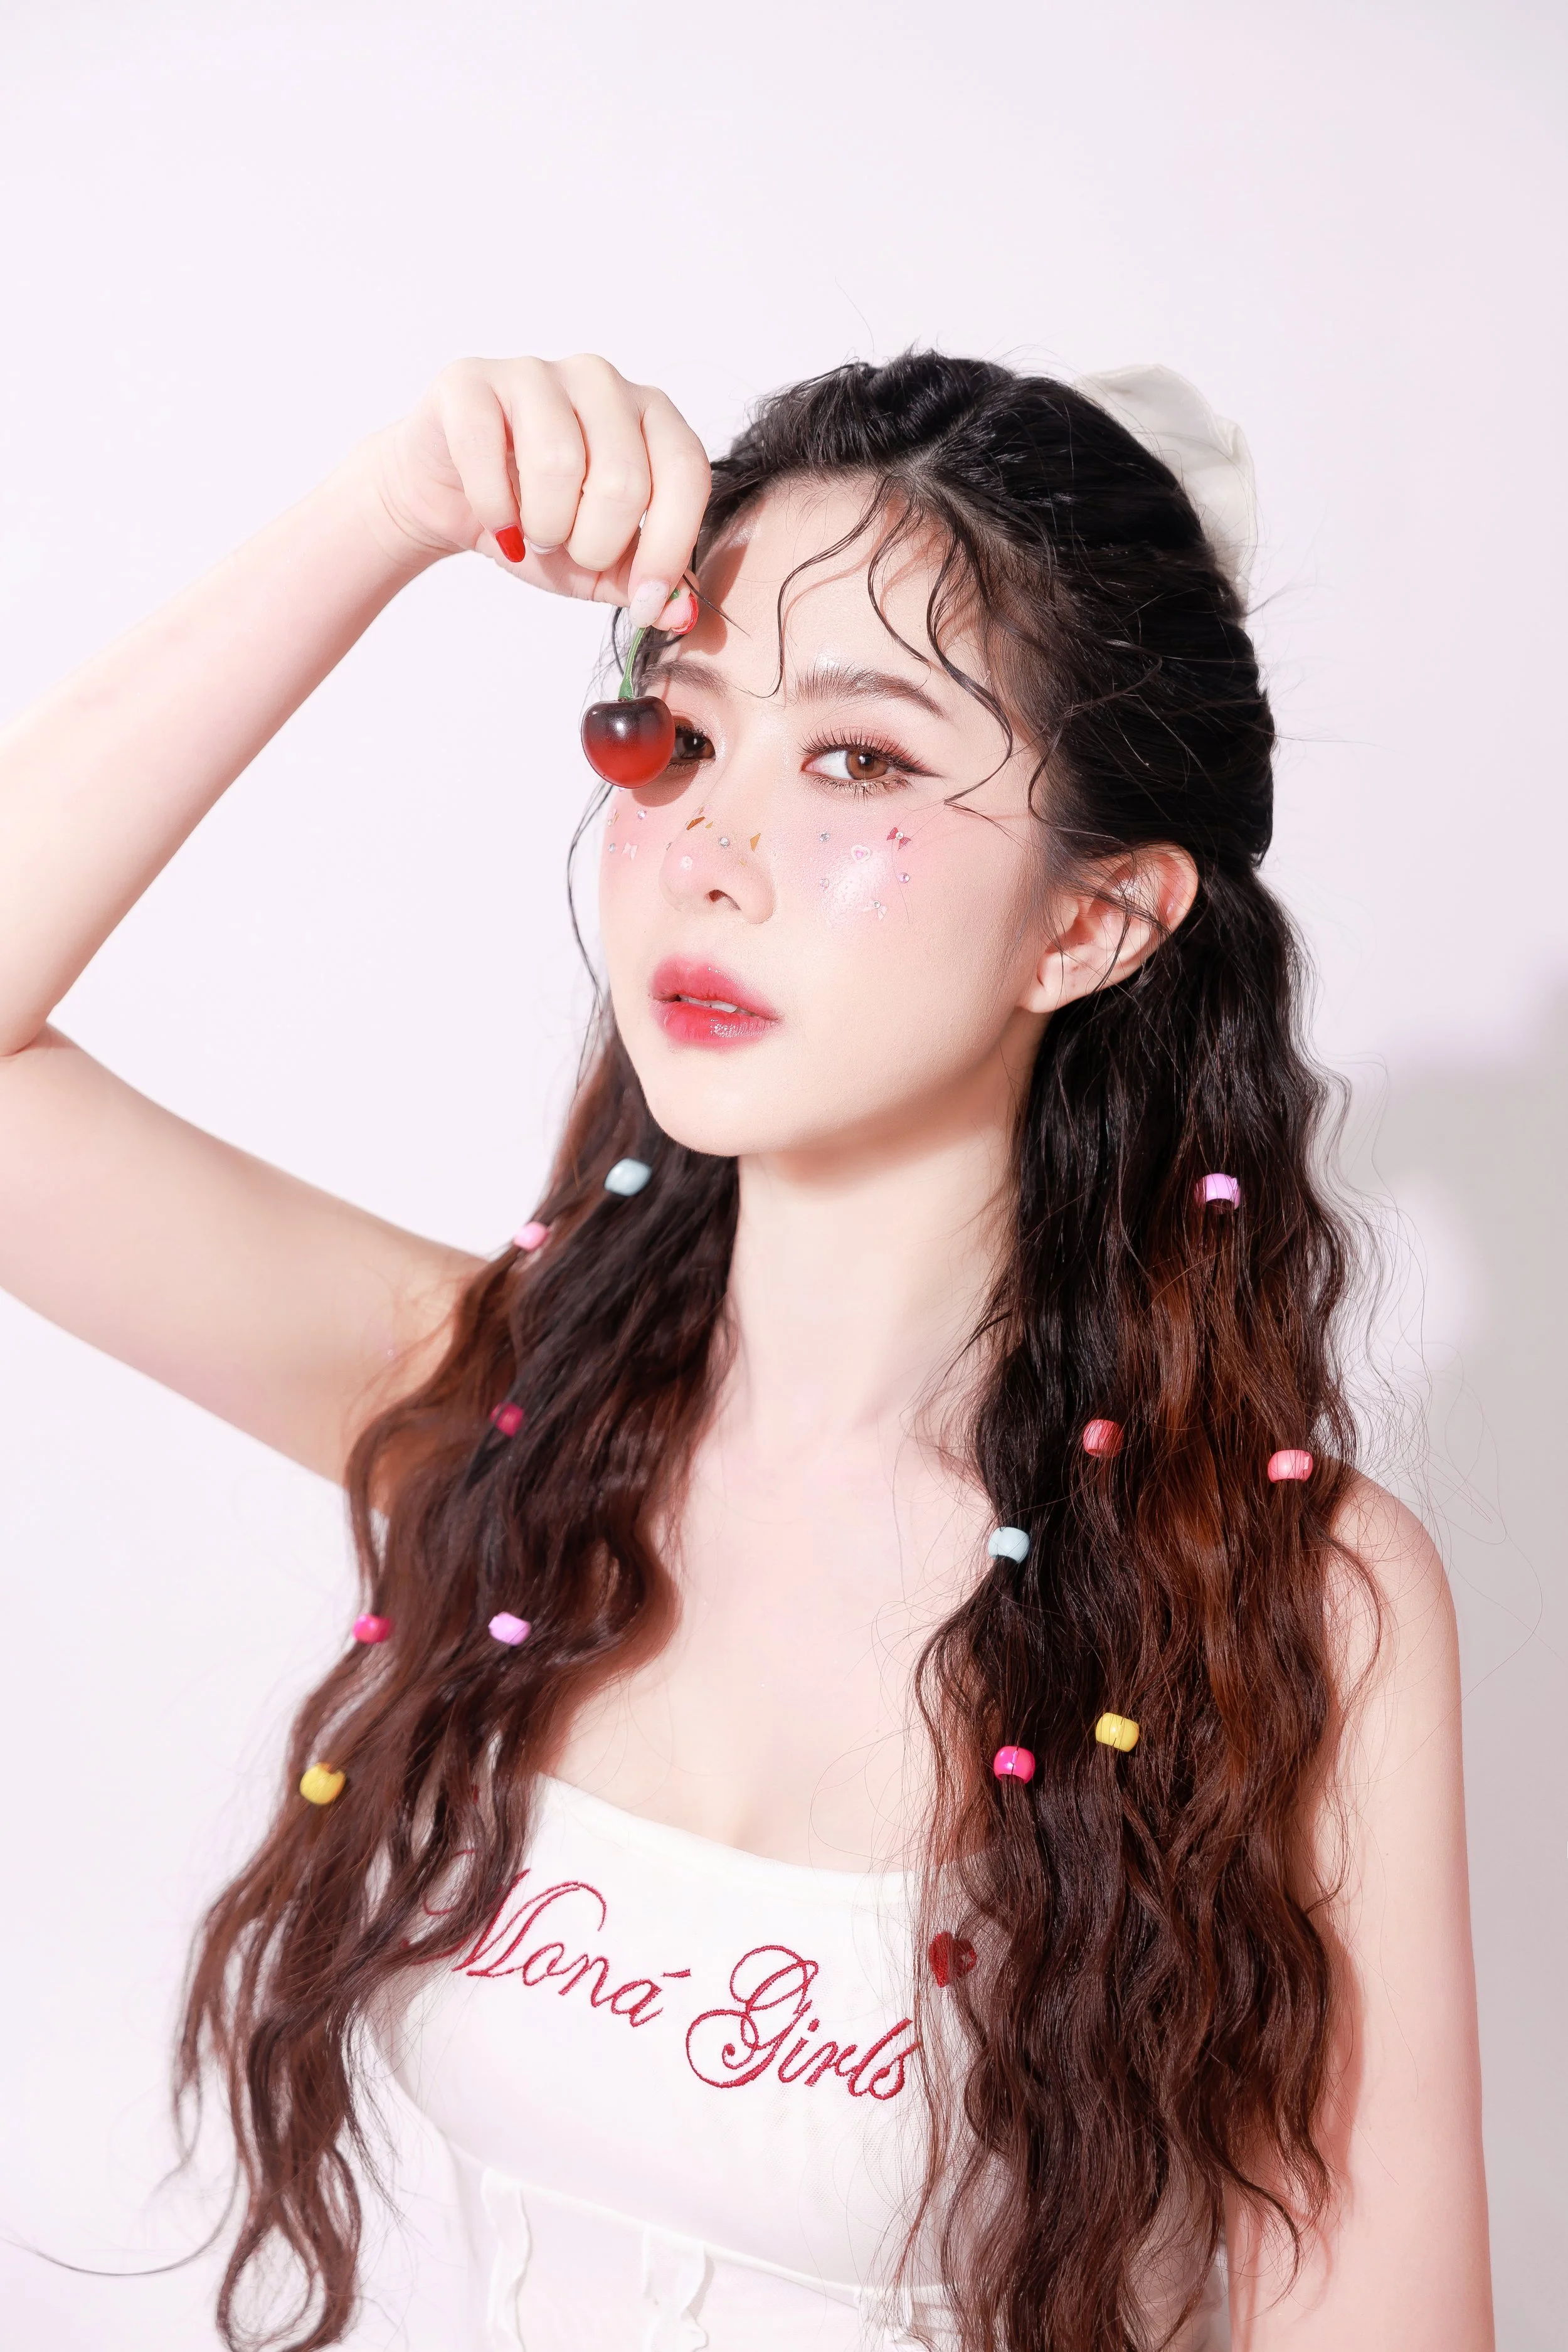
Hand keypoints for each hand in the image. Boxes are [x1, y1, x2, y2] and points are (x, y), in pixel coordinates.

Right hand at [356, 355, 711, 625]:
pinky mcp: (470, 382)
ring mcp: (535, 372)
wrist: (451, 496)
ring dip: (545, 526)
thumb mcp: (599, 563)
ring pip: (559, 463)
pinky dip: (495, 509)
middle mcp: (600, 380)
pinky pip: (487, 449)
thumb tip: (682, 613)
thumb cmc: (536, 519)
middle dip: (595, 543)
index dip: (670, 547)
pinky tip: (499, 525)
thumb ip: (644, 581)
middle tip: (568, 549)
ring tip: (534, 533)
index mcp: (649, 414)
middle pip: (623, 477)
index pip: (686, 471)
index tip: (646, 602)